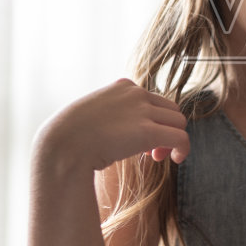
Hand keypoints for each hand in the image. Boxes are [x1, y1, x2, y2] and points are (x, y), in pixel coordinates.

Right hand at [36, 78, 190, 173]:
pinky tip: (176, 159)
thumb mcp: (90, 114)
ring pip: (178, 122)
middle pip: (170, 109)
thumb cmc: (69, 137)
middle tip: (151, 152)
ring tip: (157, 157)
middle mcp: (135, 93)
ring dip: (172, 139)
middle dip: (165, 129)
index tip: (140, 140)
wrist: (61, 146)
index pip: (152, 99)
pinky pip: (180, 137)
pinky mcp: (148, 131)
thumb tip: (114, 131)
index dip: (152, 119)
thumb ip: (108, 114)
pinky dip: (183, 148)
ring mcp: (142, 110)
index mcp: (122, 86)